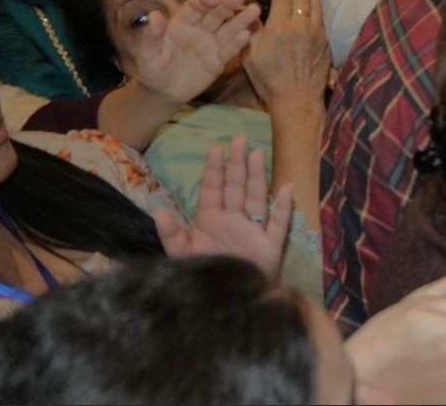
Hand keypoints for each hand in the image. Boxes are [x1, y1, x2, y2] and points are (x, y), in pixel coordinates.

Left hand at [134, 0, 261, 102]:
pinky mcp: (218, 61)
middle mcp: (199, 30)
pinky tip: (247, 35)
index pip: (195, 7)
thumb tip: (154, 14)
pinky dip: (238, 43)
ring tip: (255, 10)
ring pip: (228, 29)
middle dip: (228, 5)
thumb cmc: (152, 70)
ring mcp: (211, 44)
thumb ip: (152, 36)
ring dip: (241, 20)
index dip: (206, 0)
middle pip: (216, 14)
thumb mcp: (147, 55)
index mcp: (181, 23)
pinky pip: (229, 51)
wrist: (163, 92)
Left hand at [154, 134, 291, 275]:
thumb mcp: (183, 256)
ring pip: (256, 198)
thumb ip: (171, 235)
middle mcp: (233, 221)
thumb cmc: (204, 278)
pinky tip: (285, 190)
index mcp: (211, 221)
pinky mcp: (270, 246)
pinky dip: (282, 208)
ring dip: (257, 177)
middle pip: (236, 187)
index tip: (216, 147)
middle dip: (237, 163)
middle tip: (240, 139)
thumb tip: (160, 211)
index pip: (213, 189)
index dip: (215, 169)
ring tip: (258, 155)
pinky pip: (278, 224)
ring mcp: (252, 231)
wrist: (224, 307)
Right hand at [242, 0, 329, 115]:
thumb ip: (251, 30)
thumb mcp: (251, 56)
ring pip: (315, 5)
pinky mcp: (325, 42)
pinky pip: (321, 18)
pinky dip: (317, 7)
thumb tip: (247, 10)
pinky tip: (314, 6)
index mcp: (280, 28)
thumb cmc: (269, 80)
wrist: (297, 99)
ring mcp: (316, 33)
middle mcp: (300, 26)